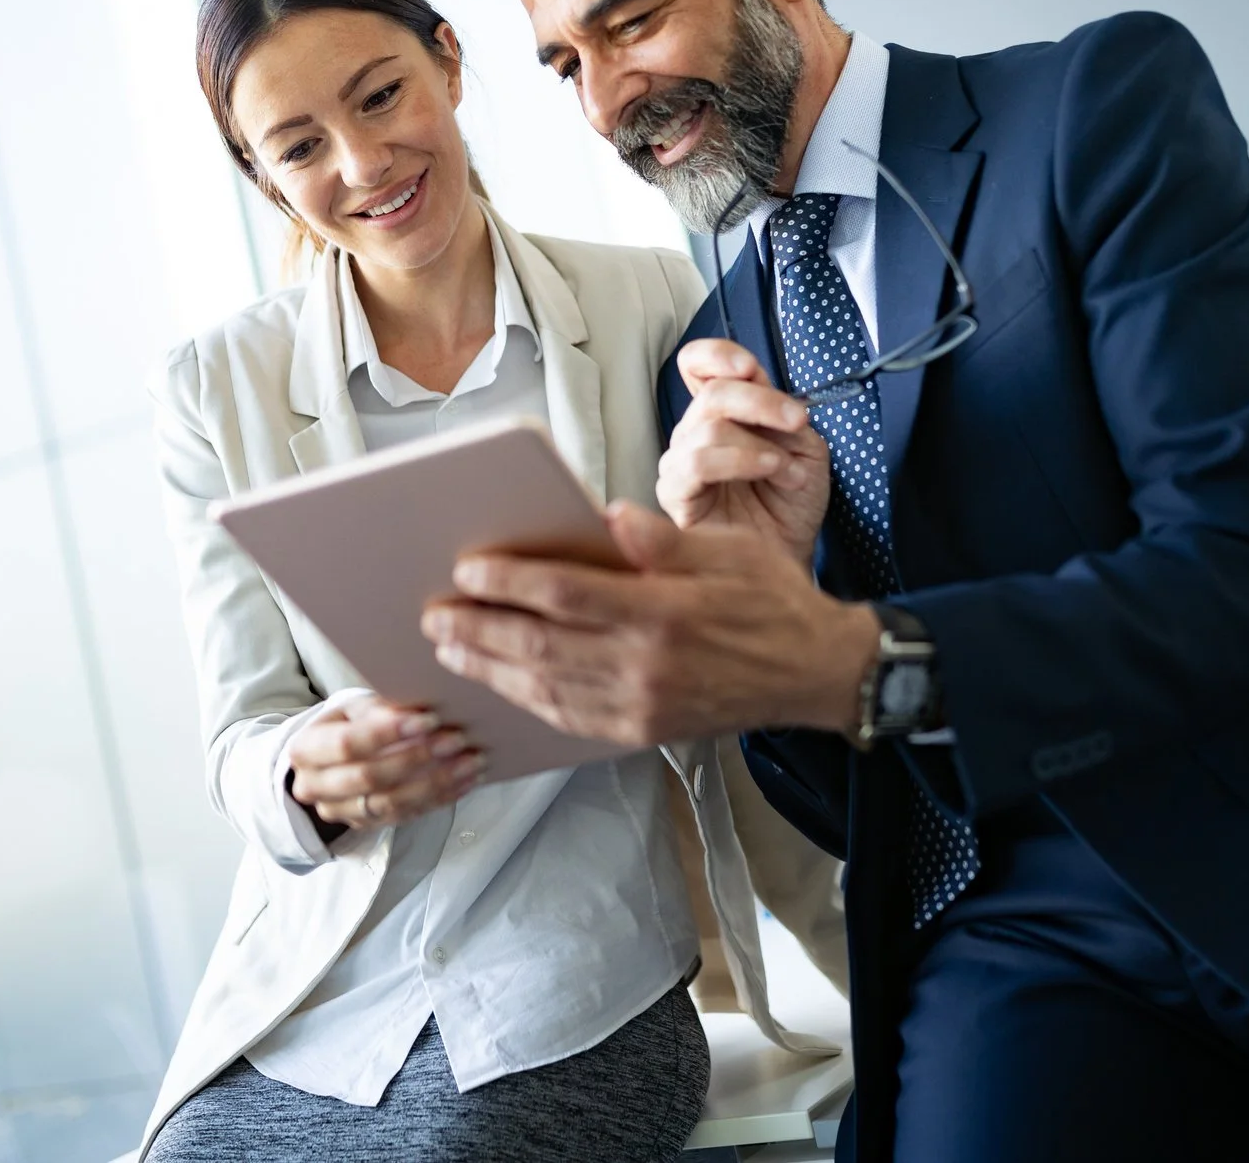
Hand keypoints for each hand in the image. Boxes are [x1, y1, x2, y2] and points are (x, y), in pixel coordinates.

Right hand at [284, 693, 483, 831]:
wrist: (332, 759)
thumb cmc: (349, 723)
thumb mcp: (356, 707)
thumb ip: (380, 709)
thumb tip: (419, 709)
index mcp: (306, 749)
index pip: (347, 744)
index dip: (388, 733)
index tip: (429, 719)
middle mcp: (315, 787)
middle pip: (370, 777)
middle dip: (418, 758)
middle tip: (457, 740)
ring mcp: (340, 812)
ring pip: (391, 803)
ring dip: (436, 782)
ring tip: (471, 762)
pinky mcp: (365, 826)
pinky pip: (406, 816)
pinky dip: (439, 798)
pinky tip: (465, 780)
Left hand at [421, 501, 880, 746]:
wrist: (815, 672)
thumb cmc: (770, 600)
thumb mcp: (726, 550)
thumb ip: (660, 540)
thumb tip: (605, 519)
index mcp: (664, 612)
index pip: (565, 595)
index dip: (509, 581)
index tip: (466, 568)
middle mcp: (647, 666)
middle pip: (540, 647)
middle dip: (477, 630)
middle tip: (433, 614)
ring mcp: (642, 705)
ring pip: (545, 688)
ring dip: (489, 669)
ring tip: (448, 649)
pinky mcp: (642, 730)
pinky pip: (569, 717)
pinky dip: (526, 701)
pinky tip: (500, 683)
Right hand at [657, 340, 829, 564]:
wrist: (793, 553)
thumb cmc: (792, 502)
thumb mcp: (801, 444)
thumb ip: (779, 409)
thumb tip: (756, 379)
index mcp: (723, 411)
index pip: (697, 364)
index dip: (717, 355)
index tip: (749, 367)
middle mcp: (695, 432)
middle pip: (712, 392)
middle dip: (761, 401)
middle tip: (796, 421)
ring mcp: (681, 463)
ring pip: (707, 427)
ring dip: (758, 444)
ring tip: (789, 470)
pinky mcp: (675, 496)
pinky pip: (695, 464)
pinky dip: (739, 461)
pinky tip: (769, 472)